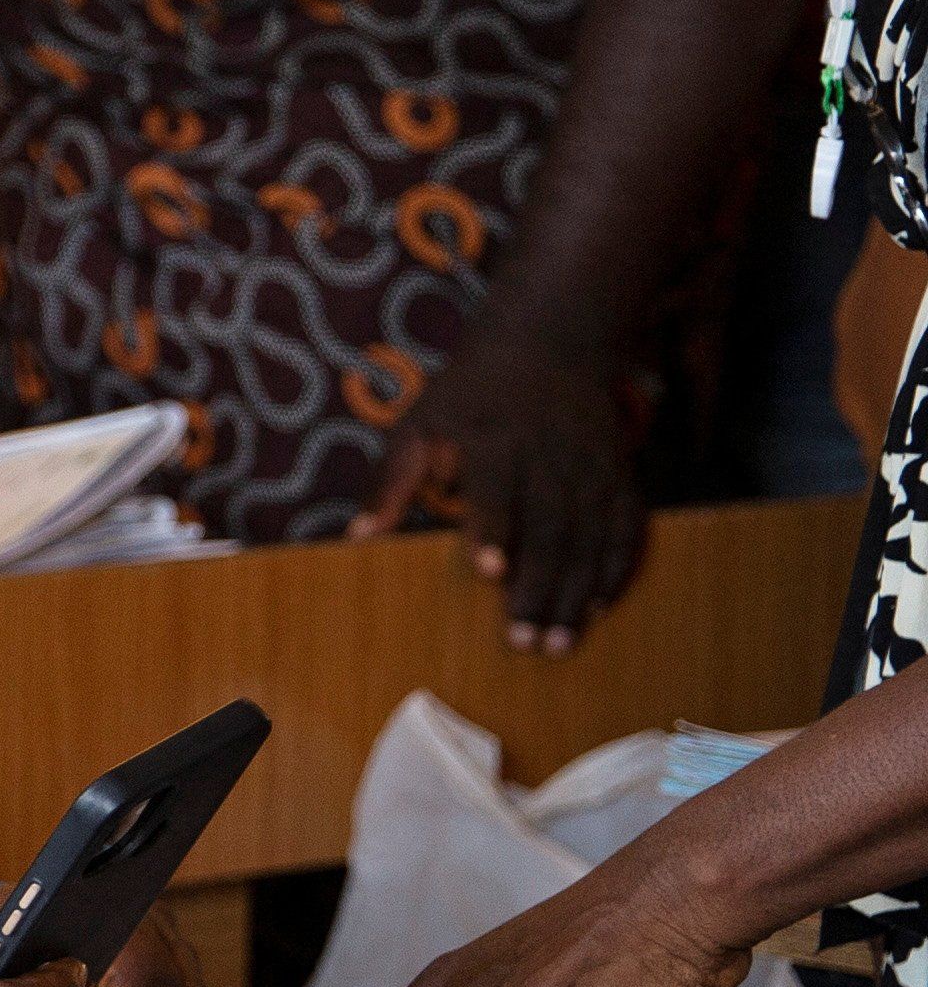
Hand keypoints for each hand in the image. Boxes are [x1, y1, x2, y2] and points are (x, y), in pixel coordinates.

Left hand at [362, 328, 643, 651]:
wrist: (547, 344)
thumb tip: (357, 535)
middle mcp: (550, 454)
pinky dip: (617, 570)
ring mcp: (591, 465)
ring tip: (560, 642)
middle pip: (550, 527)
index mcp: (495, 439)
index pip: (498, 489)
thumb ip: (390, 480)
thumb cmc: (467, 396)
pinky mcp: (620, 473)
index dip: (496, 531)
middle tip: (525, 642)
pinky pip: (627, 527)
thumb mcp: (418, 422)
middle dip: (539, 587)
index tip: (490, 574)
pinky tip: (599, 608)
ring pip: (591, 537)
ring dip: (577, 593)